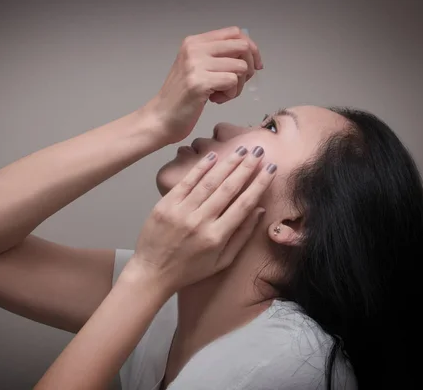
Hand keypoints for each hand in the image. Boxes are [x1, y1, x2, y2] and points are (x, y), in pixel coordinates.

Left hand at [126, 147, 276, 295]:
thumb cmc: (189, 270)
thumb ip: (242, 236)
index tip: (271, 169)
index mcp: (216, 237)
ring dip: (227, 163)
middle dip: (246, 167)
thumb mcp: (222, 261)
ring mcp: (181, 212)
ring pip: (209, 182)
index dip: (259, 184)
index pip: (243, 204)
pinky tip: (213, 157)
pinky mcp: (165, 205)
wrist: (152, 272)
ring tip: (241, 150)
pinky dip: (200, 168)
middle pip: (228, 188)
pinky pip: (186, 183)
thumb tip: (260, 210)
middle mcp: (200, 222)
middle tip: (258, 151)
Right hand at [144, 26, 262, 143]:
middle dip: (248, 67)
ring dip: (237, 86)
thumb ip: (217, 56)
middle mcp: (194, 49)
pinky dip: (230, 95)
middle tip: (237, 83)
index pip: (235, 33)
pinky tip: (215, 100)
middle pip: (242, 46)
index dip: (251, 48)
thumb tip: (249, 51)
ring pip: (240, 67)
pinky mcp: (200, 82)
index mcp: (194, 42)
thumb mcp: (196, 67)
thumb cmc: (181, 97)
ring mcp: (196, 65)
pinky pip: (232, 82)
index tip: (254, 64)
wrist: (160, 118)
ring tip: (221, 95)